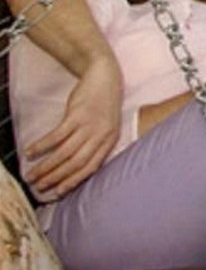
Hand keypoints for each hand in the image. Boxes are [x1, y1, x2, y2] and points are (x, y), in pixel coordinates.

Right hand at [24, 57, 122, 197]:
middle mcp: (101, 135)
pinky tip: (30, 152)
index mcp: (110, 141)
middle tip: (39, 187)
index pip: (91, 168)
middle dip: (56, 178)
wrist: (105, 76)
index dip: (73, 181)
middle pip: (76, 163)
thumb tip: (75, 165)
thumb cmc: (103, 104)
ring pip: (65, 152)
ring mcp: (89, 125)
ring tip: (31, 175)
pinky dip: (42, 146)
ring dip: (46, 166)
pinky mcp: (76, 114)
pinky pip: (57, 135)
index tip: (58, 192)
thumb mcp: (107, 125)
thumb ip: (96, 144)